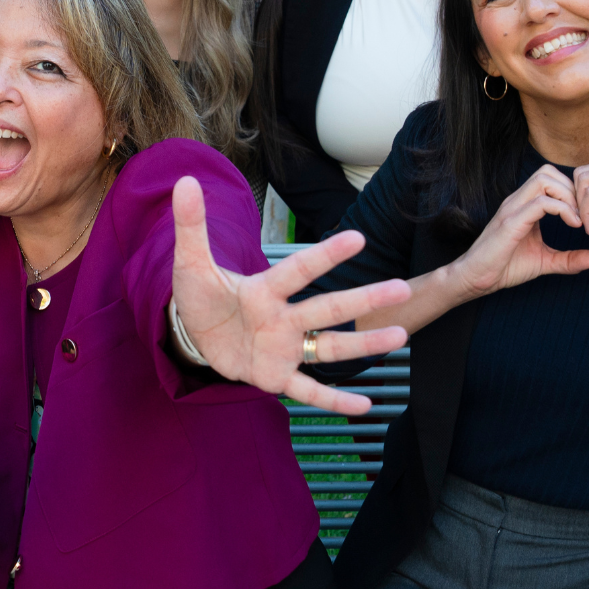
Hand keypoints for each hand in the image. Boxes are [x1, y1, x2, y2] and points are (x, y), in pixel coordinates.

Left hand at [168, 177, 410, 415]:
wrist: (195, 334)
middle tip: (403, 287)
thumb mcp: (191, 263)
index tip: (358, 238)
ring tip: (400, 337)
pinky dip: (333, 401)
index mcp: (265, 290)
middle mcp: (283, 318)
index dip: (325, 255)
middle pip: (327, 308)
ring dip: (363, 344)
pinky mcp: (275, 377)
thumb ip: (192, 225)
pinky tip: (363, 407)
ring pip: (328, 348)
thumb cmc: (202, 296)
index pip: (299, 270)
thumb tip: (186, 181)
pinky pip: (308, 391)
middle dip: (364, 298)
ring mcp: (284, 348)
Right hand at [438, 165, 588, 298]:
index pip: (552, 179)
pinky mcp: (511, 221)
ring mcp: (513, 208)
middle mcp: (517, 201)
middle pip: (549, 172)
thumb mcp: (546, 261)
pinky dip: (562, 209)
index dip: (575, 193)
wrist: (476, 279)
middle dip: (574, 191)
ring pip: (544, 180)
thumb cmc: (505, 268)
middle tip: (587, 217)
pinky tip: (572, 225)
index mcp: (525, 205)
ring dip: (568, 196)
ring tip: (579, 221)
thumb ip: (570, 259)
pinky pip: (540, 202)